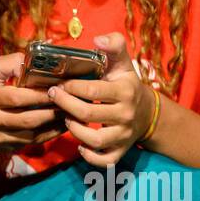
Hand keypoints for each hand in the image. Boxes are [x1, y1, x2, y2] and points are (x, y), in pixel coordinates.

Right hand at [0, 52, 63, 154]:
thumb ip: (9, 63)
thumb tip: (33, 61)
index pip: (16, 98)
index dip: (39, 95)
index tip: (57, 88)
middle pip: (28, 119)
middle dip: (52, 112)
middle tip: (70, 102)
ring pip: (32, 135)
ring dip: (54, 125)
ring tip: (70, 113)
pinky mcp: (6, 147)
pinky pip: (31, 143)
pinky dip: (49, 135)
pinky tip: (61, 125)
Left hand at [48, 32, 153, 168]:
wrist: (146, 111)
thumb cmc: (125, 83)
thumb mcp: (122, 62)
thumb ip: (113, 44)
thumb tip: (97, 39)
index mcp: (124, 91)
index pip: (92, 90)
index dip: (71, 87)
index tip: (59, 83)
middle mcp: (125, 114)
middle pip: (89, 114)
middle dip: (65, 105)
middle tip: (53, 97)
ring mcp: (124, 135)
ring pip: (96, 140)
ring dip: (75, 131)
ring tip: (66, 119)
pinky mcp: (121, 150)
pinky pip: (105, 161)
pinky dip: (90, 156)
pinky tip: (79, 145)